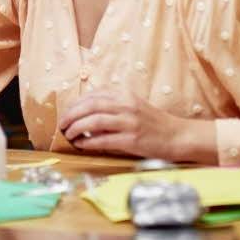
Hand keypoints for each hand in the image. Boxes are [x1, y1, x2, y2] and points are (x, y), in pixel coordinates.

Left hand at [57, 91, 190, 159]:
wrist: (177, 136)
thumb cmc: (153, 122)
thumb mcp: (134, 105)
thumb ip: (113, 104)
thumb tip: (86, 112)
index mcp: (125, 94)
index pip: (93, 95)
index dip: (76, 104)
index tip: (67, 112)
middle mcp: (126, 105)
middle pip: (90, 106)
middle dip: (71, 115)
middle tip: (62, 124)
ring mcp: (129, 122)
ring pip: (94, 121)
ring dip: (77, 128)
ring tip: (68, 135)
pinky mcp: (131, 140)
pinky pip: (104, 140)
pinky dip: (89, 142)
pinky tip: (82, 144)